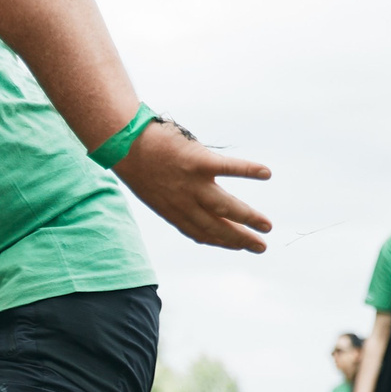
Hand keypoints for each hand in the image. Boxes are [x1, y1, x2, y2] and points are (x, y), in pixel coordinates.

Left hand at [111, 120, 271, 252]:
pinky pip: (228, 168)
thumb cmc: (138, 164)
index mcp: (172, 211)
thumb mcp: (152, 192)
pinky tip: (266, 173)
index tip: (238, 247)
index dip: (221, 242)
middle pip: (216, 227)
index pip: (199, 233)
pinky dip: (248, 170)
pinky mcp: (197, 161)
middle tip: (261, 247)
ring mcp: (191, 183)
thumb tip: (191, 207)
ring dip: (249, 219)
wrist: (123, 143)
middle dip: (240, 240)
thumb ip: (172, 202)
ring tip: (267, 226)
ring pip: (225, 207)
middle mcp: (183, 203)